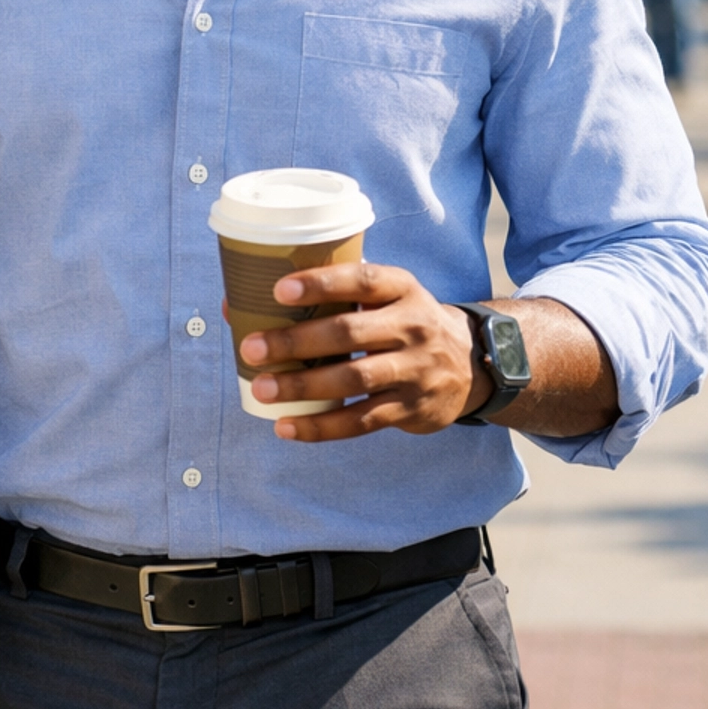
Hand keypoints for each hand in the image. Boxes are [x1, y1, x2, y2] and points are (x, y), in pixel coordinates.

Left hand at [234, 262, 488, 442]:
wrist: (470, 363)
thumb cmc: (402, 321)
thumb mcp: (384, 297)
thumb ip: (328, 297)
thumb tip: (238, 303)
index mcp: (402, 288)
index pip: (361, 281)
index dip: (320, 284)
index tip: (278, 290)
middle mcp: (412, 326)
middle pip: (350, 333)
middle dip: (296, 342)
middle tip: (251, 348)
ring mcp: (414, 370)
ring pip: (353, 380)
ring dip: (303, 386)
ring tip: (263, 389)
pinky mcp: (410, 408)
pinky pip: (361, 421)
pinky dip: (321, 427)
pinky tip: (286, 427)